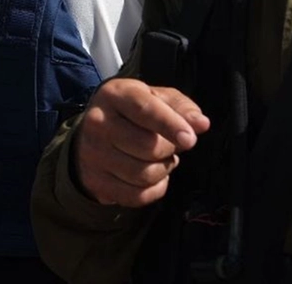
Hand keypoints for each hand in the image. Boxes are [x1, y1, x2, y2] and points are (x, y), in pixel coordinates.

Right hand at [74, 77, 209, 207]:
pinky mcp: (95, 181)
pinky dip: (154, 190)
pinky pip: (136, 196)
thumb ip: (180, 107)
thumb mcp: (155, 98)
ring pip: (144, 175)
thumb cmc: (131, 112)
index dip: (170, 125)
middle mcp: (98, 123)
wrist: (90, 133)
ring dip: (163, 171)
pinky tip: (152, 177)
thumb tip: (201, 124)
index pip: (145, 110)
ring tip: (159, 159)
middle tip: (169, 145)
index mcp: (115, 95)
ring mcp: (93, 154)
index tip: (190, 139)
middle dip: (169, 150)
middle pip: (148, 148)